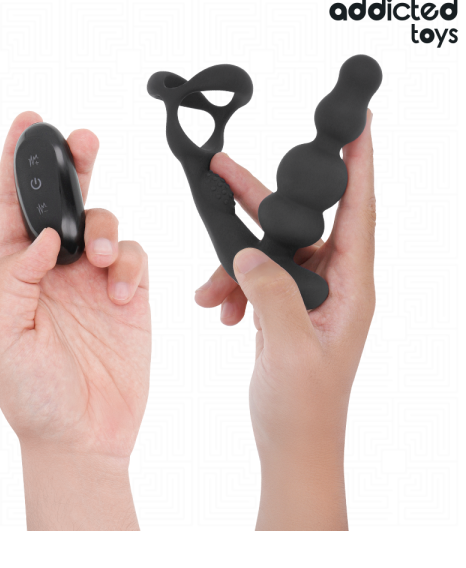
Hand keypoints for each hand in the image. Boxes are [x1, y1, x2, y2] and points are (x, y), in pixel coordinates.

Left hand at [0, 112, 150, 529]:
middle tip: (82, 139)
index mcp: (14, 274)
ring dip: (107, 229)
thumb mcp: (2, 337)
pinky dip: (133, 264)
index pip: (12, 208)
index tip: (25, 122)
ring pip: (105, 224)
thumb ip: (16, 279)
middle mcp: (54, 270)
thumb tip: (44, 235)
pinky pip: (137, 257)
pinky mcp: (129, 295)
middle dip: (71, 166)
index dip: (14, 163)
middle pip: (63, 202)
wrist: (83, 436)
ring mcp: (93, 281)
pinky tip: (123, 292)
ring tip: (104, 260)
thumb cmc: (31, 395)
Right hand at [195, 111, 375, 529]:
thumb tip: (249, 254)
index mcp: (352, 287)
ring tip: (208, 289)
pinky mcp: (286, 305)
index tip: (358, 123)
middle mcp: (334, 283)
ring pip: (269, 250)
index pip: (360, 211)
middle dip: (260, 199)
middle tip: (223, 167)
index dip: (359, 164)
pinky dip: (232, 285)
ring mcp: (308, 293)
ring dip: (233, 261)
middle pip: (301, 221)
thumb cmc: (305, 407)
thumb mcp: (291, 350)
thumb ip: (273, 295)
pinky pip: (256, 276)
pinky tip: (214, 308)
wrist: (292, 444)